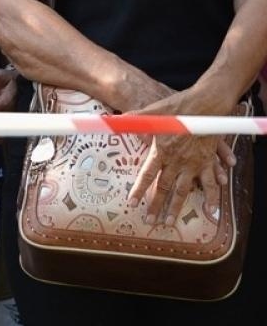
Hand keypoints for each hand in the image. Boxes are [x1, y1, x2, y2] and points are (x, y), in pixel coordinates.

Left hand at [128, 87, 236, 224]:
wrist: (208, 103)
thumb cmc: (179, 106)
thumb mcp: (153, 112)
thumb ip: (134, 119)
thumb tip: (114, 118)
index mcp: (162, 151)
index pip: (147, 175)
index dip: (139, 190)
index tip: (132, 203)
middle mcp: (178, 161)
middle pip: (165, 188)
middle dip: (156, 205)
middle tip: (150, 220)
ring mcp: (195, 162)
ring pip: (186, 190)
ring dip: (177, 207)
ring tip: (170, 222)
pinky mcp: (209, 160)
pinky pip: (211, 182)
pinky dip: (213, 196)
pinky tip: (211, 210)